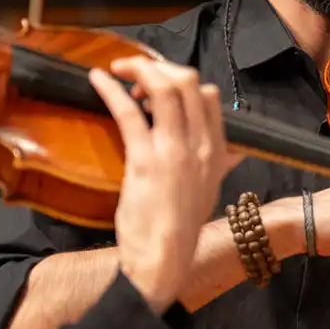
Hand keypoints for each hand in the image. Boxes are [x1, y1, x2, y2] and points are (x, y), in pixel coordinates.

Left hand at [89, 56, 241, 311]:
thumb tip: (232, 151)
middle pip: (187, 81)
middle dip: (159, 67)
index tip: (156, 89)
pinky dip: (111, 89)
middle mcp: (201, 145)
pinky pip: (129, 112)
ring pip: (164, 88)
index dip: (179, 81)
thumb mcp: (210, 191)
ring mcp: (174, 150)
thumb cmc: (180, 227)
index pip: (207, 95)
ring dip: (139, 71)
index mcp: (216, 150)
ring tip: (120, 73)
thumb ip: (220, 165)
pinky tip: (97, 79)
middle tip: (136, 73)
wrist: (164, 261)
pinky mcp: (146, 160)